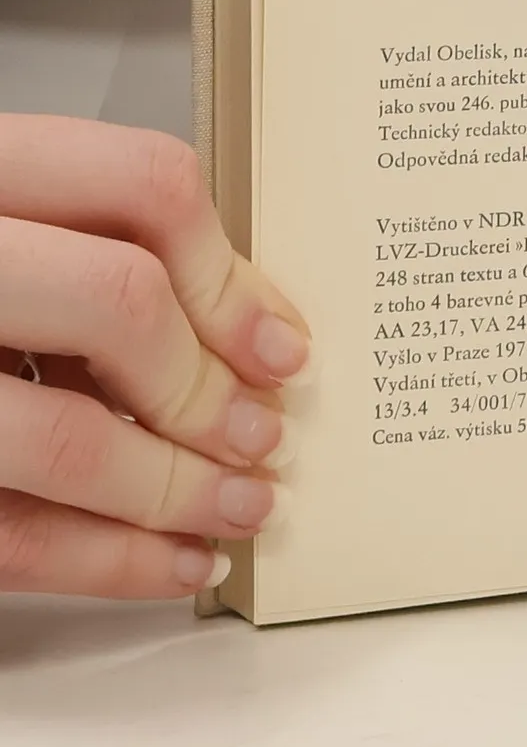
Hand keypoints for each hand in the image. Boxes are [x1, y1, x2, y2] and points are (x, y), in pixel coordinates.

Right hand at [0, 116, 306, 599]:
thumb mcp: (8, 229)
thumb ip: (93, 252)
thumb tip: (253, 333)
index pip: (140, 182)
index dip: (228, 274)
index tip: (278, 345)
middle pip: (119, 302)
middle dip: (205, 389)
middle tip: (259, 436)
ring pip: (65, 436)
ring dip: (176, 490)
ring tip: (239, 509)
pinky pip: (7, 534)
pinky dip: (110, 560)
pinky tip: (171, 564)